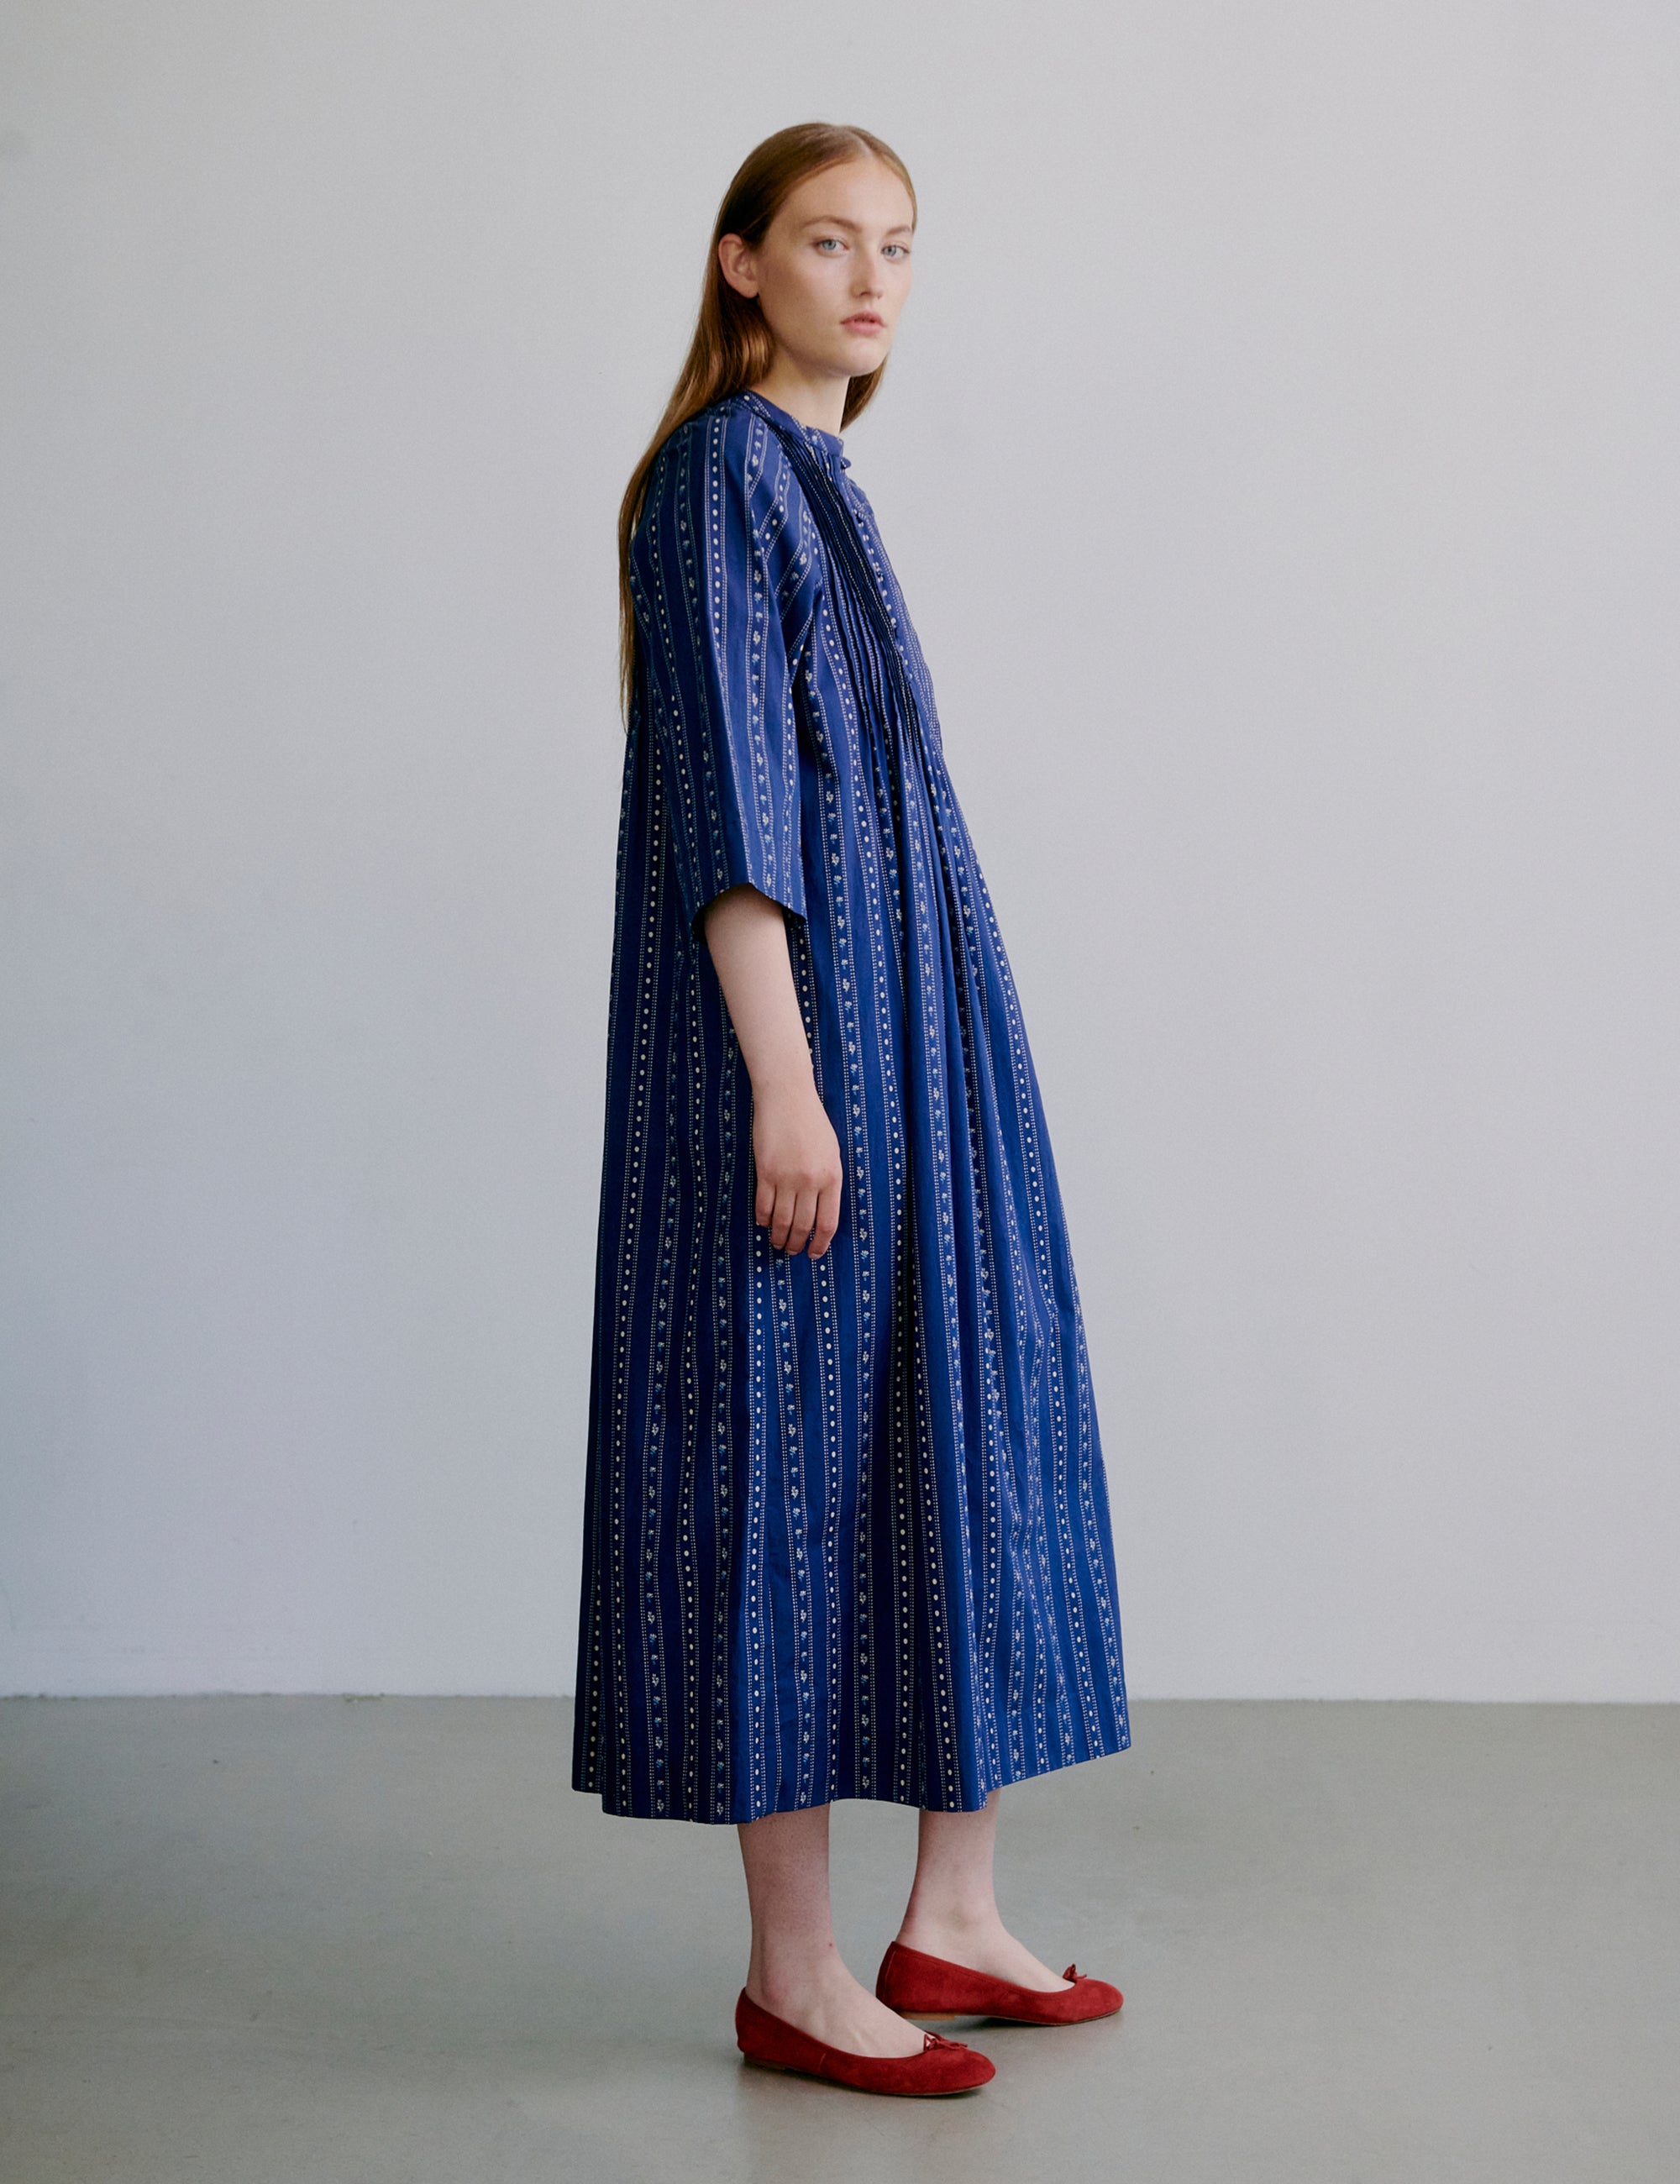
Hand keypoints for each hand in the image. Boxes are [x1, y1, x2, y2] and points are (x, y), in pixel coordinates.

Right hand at [752, 1077, 842, 1255]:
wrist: (788, 1097)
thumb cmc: (812, 1123)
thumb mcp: (831, 1153)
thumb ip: (828, 1182)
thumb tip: (821, 1212)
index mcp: (832, 1177)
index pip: (827, 1223)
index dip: (820, 1243)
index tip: (814, 1253)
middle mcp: (811, 1181)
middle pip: (803, 1226)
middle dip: (797, 1245)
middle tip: (791, 1251)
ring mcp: (787, 1177)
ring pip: (782, 1220)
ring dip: (779, 1236)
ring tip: (777, 1242)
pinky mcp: (765, 1171)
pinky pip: (763, 1205)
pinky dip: (763, 1219)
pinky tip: (764, 1223)